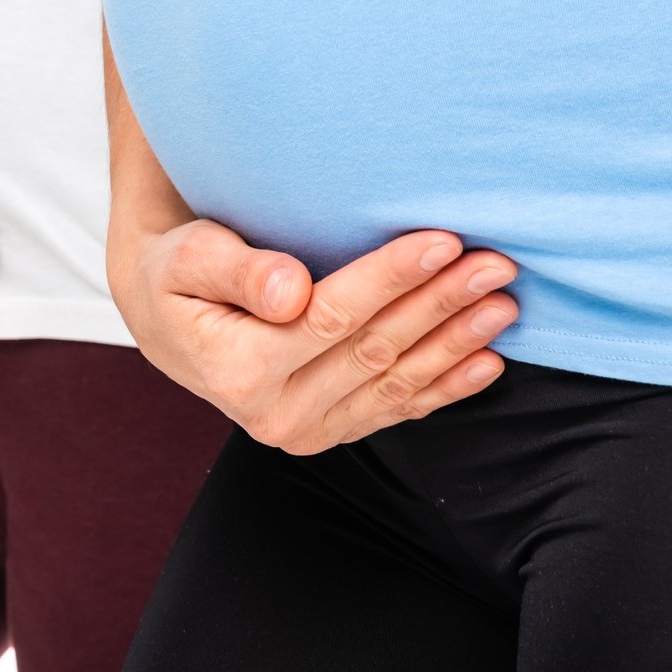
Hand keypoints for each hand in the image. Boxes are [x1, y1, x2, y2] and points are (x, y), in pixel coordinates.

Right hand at [114, 218, 517, 453]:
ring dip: (456, 343)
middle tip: (495, 264)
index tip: (443, 239)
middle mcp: (275, 416)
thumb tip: (290, 289)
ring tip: (505, 304)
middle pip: (375, 350)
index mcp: (238, 370)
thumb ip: (237, 270)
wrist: (166, 320)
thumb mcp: (187, 258)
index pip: (332, 318)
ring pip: (396, 382)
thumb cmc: (175, 274)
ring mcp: (307, 432)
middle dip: (440, 305)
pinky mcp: (331, 431)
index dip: (390, 278)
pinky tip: (489, 361)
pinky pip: (398, 410)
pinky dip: (448, 387)